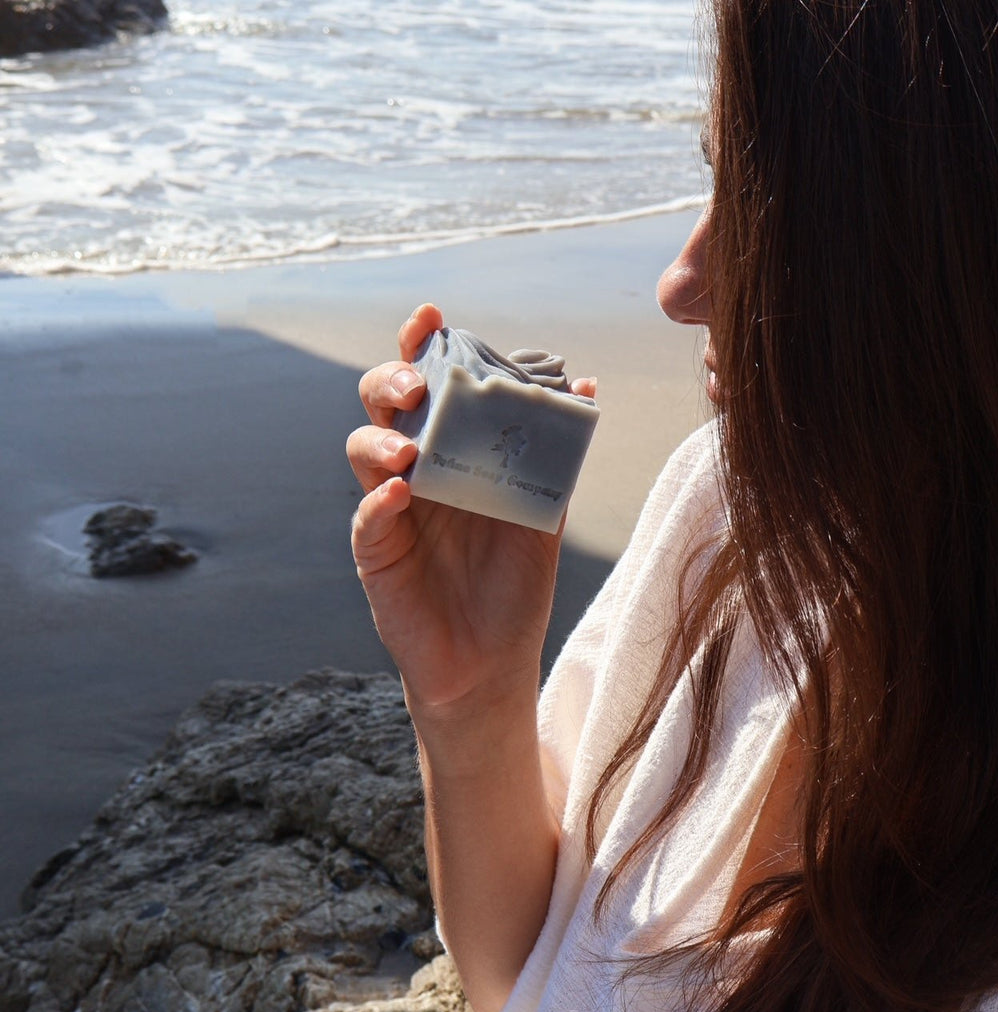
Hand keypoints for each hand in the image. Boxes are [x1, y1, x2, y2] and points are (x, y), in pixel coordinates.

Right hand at [348, 304, 594, 718]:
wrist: (492, 660)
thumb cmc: (513, 581)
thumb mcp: (542, 511)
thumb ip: (554, 453)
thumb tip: (584, 382)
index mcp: (452, 449)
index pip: (431, 386)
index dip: (422, 346)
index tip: (431, 315)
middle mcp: (415, 469)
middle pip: (383, 405)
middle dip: (390, 379)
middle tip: (413, 382)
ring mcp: (390, 508)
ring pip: (364, 451)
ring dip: (381, 438)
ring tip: (408, 446)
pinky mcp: (376, 552)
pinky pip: (366, 517)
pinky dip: (379, 500)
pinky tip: (402, 495)